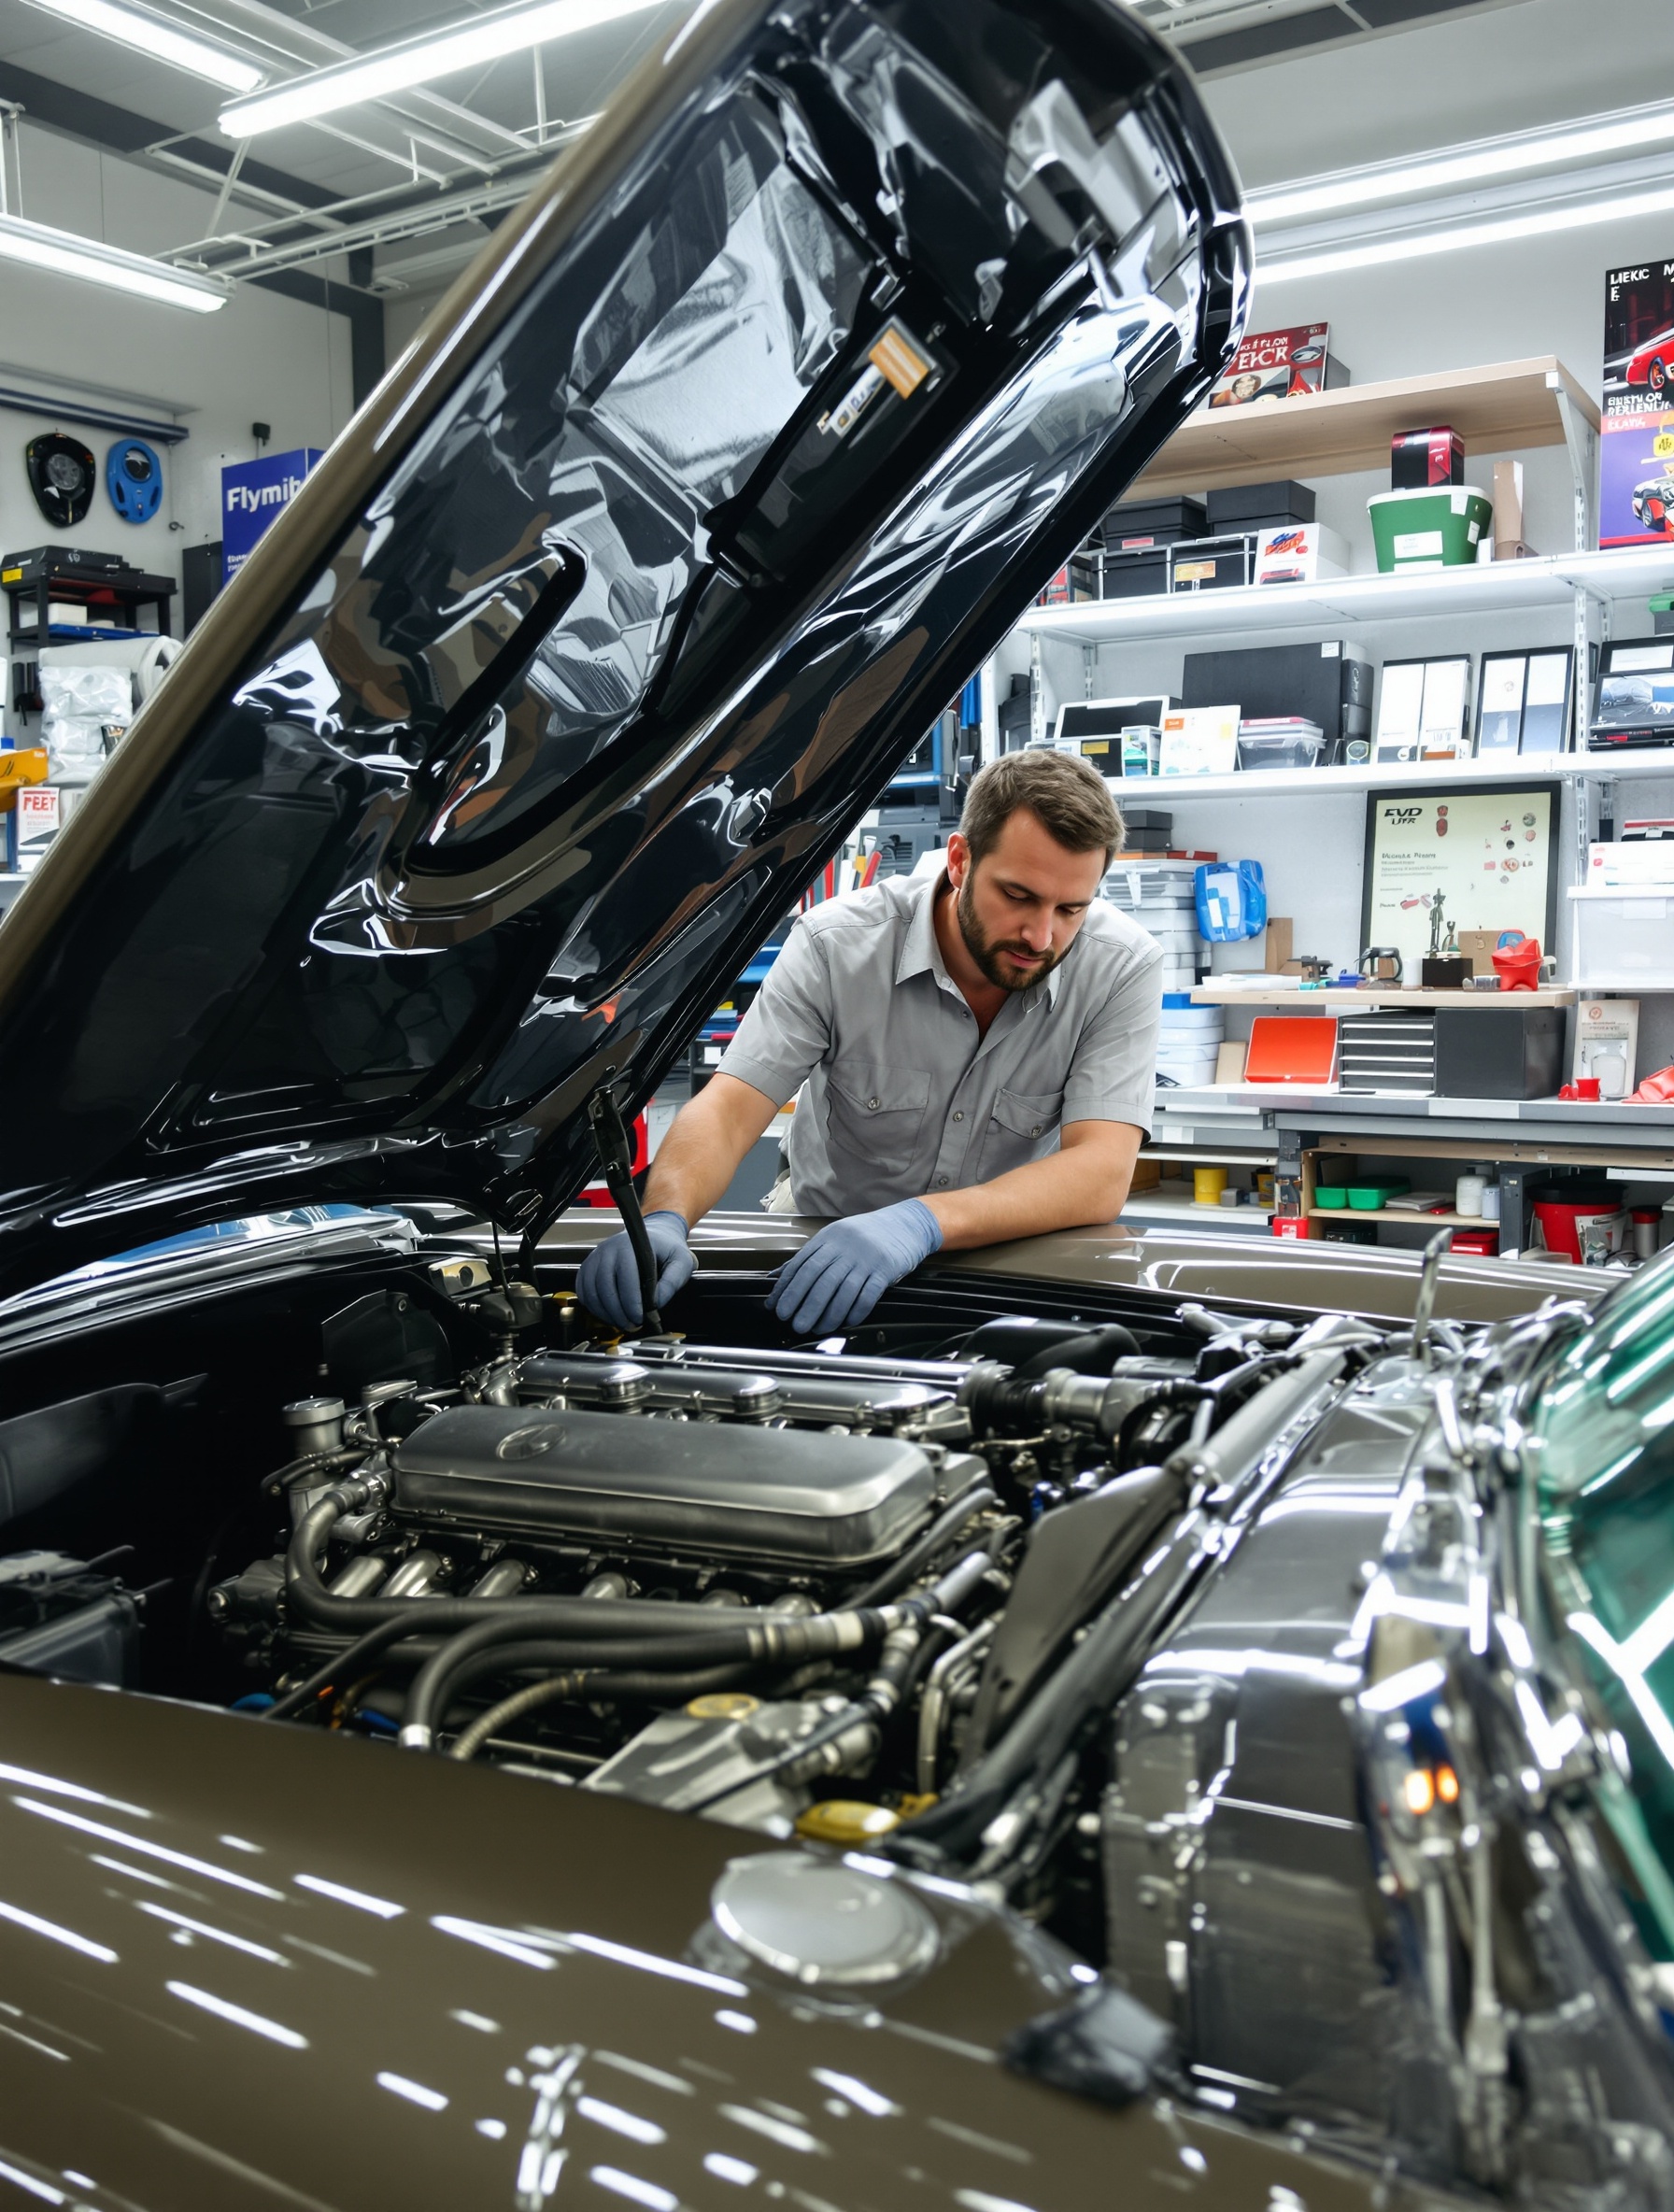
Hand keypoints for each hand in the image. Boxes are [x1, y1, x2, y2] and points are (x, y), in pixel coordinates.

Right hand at [577, 1211, 692, 1330]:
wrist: (655, 1235)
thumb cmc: (667, 1249)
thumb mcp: (682, 1261)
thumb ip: (672, 1281)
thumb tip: (656, 1303)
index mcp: (630, 1246)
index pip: (626, 1277)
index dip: (631, 1302)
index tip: (639, 1318)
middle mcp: (608, 1250)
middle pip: (605, 1287)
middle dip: (617, 1312)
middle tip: (631, 1325)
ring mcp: (595, 1258)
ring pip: (591, 1291)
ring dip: (604, 1312)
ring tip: (621, 1323)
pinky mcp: (589, 1267)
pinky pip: (583, 1290)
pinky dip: (593, 1307)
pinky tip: (608, 1314)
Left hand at [769, 1199, 942, 1336]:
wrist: (905, 1224)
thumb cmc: (865, 1235)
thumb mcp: (836, 1238)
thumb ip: (809, 1257)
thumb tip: (777, 1278)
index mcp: (829, 1238)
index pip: (802, 1265)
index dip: (788, 1289)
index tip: (778, 1308)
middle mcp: (846, 1246)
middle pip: (821, 1279)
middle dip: (805, 1305)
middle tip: (794, 1324)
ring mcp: (867, 1257)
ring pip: (843, 1290)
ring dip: (829, 1314)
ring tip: (818, 1329)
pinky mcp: (886, 1269)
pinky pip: (869, 1294)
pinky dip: (856, 1311)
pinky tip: (847, 1322)